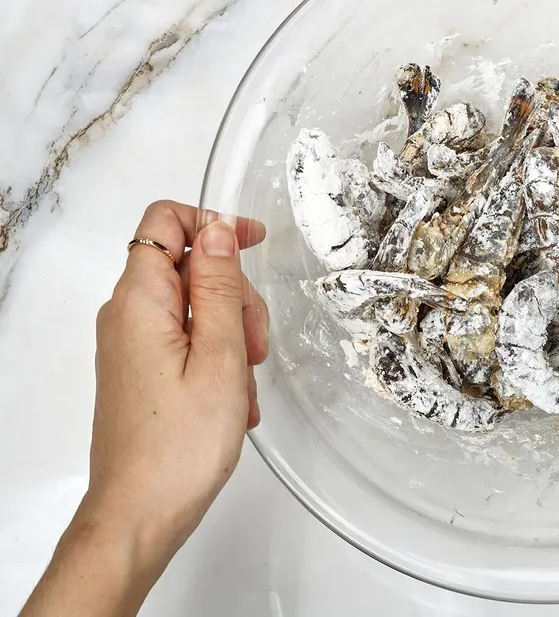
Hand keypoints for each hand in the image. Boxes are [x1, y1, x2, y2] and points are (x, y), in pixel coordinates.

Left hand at [22, 201, 268, 615]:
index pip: (165, 222)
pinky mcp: (140, 370)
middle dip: (233, 293)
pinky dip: (217, 357)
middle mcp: (126, 315)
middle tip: (256, 343)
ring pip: (193, 306)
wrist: (140, 513)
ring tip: (245, 382)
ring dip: (232, 332)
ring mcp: (131, 344)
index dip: (213, 222)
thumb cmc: (180, 444)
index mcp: (139, 301)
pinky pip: (185, 340)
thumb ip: (220, 286)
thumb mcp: (221, 356)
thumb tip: (218, 229)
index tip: (255, 242)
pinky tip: (233, 399)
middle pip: (187, 265)